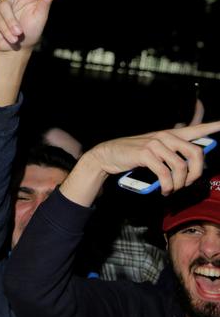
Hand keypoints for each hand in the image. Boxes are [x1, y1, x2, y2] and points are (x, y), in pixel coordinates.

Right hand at [88, 122, 219, 194]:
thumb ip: (171, 154)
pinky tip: (164, 189)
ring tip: (172, 189)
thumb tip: (190, 168)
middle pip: (196, 152)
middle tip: (188, 183)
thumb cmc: (132, 155)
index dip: (213, 126)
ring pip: (181, 166)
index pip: (196, 129)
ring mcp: (155, 144)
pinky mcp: (145, 154)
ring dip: (179, 183)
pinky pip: (165, 173)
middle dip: (196, 172)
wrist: (108, 155)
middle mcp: (165, 136)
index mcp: (170, 135)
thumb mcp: (154, 151)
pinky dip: (167, 185)